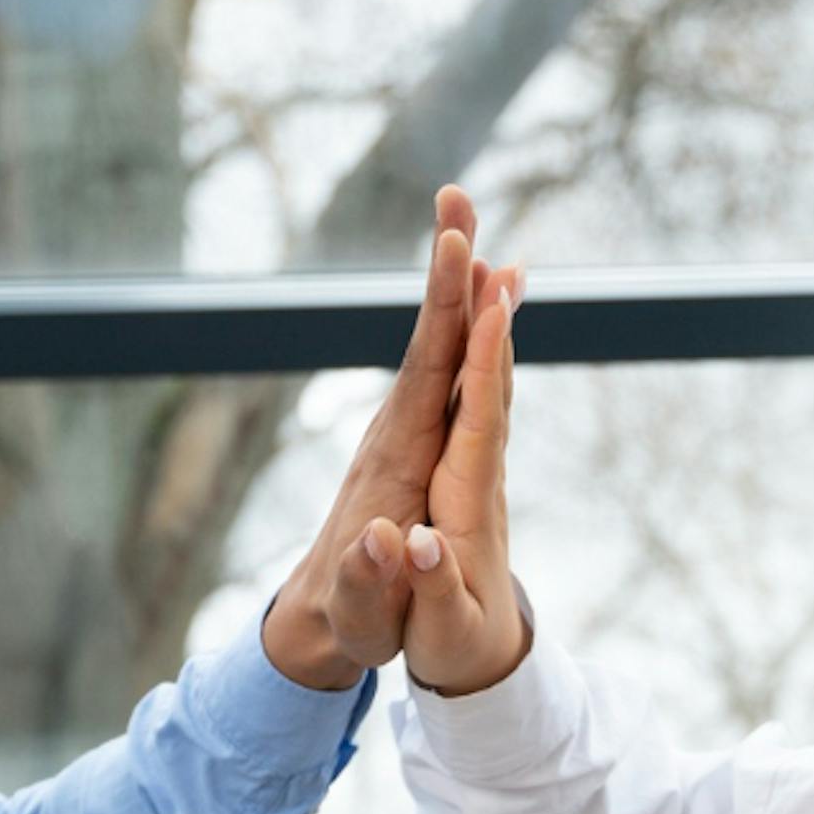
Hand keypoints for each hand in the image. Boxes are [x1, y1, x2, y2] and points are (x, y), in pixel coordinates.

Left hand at [263, 185, 515, 688]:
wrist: (323, 617)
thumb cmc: (350, 616)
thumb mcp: (361, 611)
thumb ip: (370, 580)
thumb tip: (380, 541)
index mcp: (394, 456)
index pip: (426, 368)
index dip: (445, 310)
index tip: (459, 249)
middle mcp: (397, 428)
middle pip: (432, 336)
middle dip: (448, 269)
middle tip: (457, 196)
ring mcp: (405, 431)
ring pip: (442, 347)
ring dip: (462, 288)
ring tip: (483, 230)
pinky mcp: (416, 439)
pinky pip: (448, 371)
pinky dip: (468, 329)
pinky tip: (491, 301)